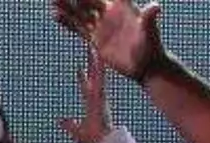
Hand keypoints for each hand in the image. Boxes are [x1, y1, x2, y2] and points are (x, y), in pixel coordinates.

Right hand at [53, 0, 168, 83]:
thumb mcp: (150, 32)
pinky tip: (55, 15)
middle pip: (89, 0)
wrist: (146, 67)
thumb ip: (149, 19)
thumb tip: (156, 6)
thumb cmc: (152, 48)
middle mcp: (110, 13)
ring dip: (67, 5)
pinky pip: (78, 27)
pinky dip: (67, 22)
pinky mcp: (95, 38)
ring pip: (80, 12)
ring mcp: (101, 25)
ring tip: (53, 1)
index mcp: (122, 7)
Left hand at [58, 47, 111, 142]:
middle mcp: (97, 97)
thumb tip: (60, 121)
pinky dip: (98, 66)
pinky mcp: (101, 95)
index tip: (78, 68)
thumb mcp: (77, 133)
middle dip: (92, 62)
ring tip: (92, 45)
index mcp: (92, 104)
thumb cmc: (95, 140)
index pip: (86, 87)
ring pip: (97, 73)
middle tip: (90, 48)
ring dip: (95, 59)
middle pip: (94, 75)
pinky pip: (99, 77)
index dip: (82, 78)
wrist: (106, 142)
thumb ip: (69, 125)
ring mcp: (99, 95)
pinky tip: (97, 55)